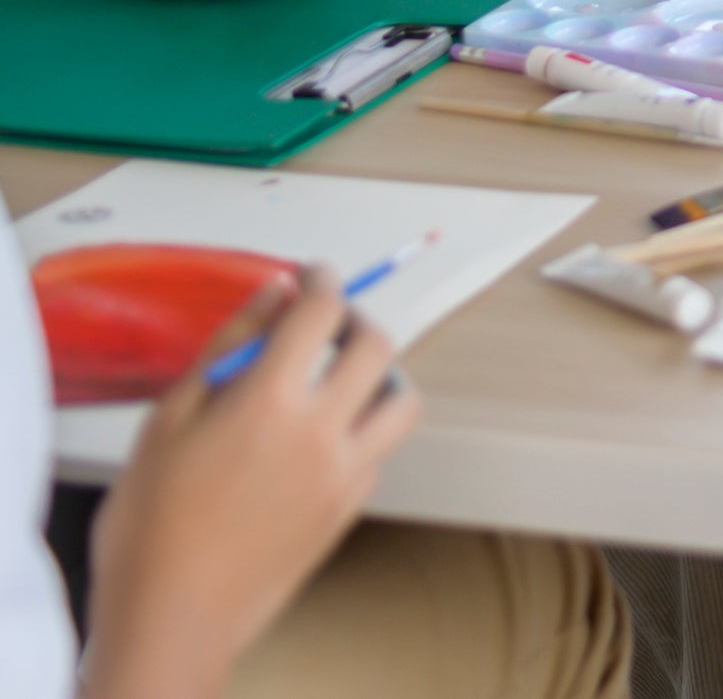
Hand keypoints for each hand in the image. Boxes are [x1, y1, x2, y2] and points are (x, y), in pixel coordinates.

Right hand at [82, 269, 419, 698]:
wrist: (172, 614)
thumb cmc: (151, 520)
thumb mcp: (168, 418)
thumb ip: (229, 346)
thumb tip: (275, 292)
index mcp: (270, 400)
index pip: (320, 312)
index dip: (322, 281)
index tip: (312, 277)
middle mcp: (323, 430)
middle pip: (379, 347)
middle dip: (357, 322)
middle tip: (328, 325)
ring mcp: (346, 472)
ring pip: (403, 402)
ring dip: (383, 379)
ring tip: (343, 382)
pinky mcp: (351, 508)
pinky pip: (380, 451)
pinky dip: (365, 430)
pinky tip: (323, 439)